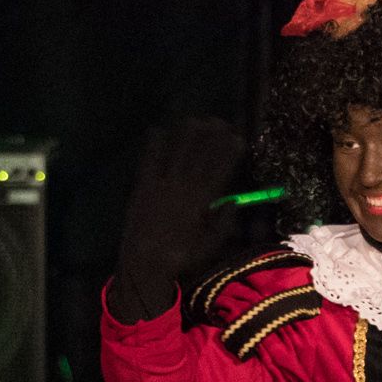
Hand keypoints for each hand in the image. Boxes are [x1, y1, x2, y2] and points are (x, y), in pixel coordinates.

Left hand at [111, 119, 248, 321]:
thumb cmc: (183, 257)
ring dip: (186, 135)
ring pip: (176, 153)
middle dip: (211, 137)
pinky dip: (153, 145)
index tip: (239, 138)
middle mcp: (182, 187)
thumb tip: (234, 201)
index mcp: (201, 200)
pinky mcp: (143, 187)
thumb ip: (223, 221)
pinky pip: (148, 161)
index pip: (220, 169)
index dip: (229, 151)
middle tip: (219, 121)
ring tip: (195, 119)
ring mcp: (160, 185)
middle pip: (199, 155)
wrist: (144, 262)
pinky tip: (157, 130)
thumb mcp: (212, 243)